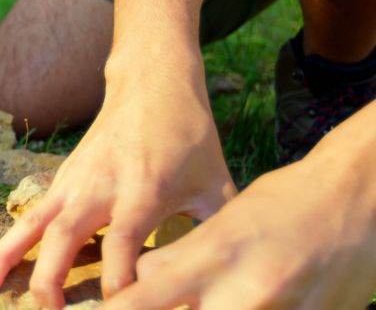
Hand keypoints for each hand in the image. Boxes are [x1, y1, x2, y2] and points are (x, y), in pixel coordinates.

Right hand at [0, 56, 236, 308]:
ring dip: (4, 260)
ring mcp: (73, 182)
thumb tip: (232, 279)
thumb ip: (218, 231)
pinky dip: (7, 244)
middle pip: (63, 238)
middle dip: (49, 280)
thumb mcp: (215, 183)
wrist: (151, 83)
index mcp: (140, 192)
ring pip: (30, 225)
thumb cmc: (188, 136)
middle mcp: (98, 188)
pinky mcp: (60, 181)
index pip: (122, 246)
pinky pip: (28, 217)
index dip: (119, 284)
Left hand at [101, 148, 375, 309]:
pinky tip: (261, 299)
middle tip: (177, 299)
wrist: (359, 196)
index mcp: (212, 254)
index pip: (141, 302)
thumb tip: (144, 283)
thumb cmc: (286, 201)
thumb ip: (181, 257)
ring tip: (217, 293)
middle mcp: (242, 292)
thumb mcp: (223, 219)